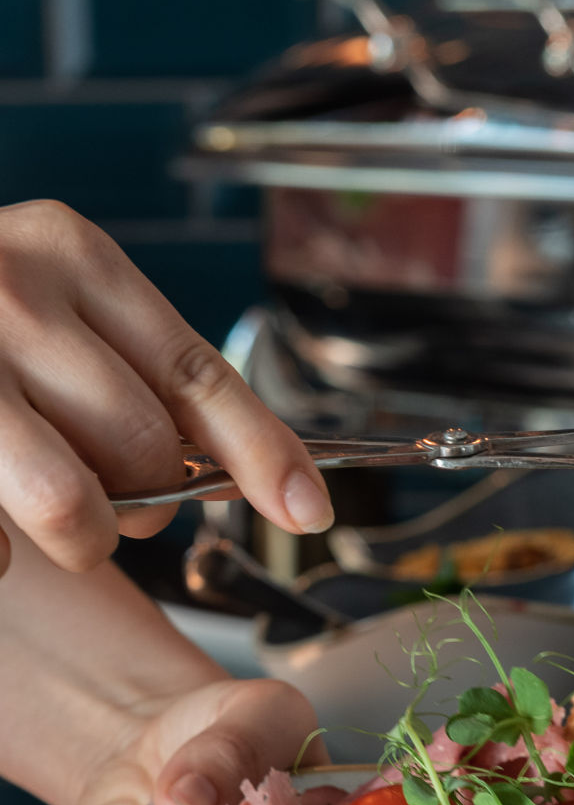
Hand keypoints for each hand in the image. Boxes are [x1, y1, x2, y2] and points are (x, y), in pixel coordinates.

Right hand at [0, 199, 332, 575]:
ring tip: (52, 511)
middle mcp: (8, 289)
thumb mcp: (53, 306)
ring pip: (77, 507)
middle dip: (146, 501)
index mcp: (69, 253)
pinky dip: (0, 552)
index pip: (197, 371)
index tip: (311, 510)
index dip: (264, 451)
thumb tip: (247, 473)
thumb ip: (138, 371)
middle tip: (112, 495)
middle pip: (144, 451)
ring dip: (83, 538)